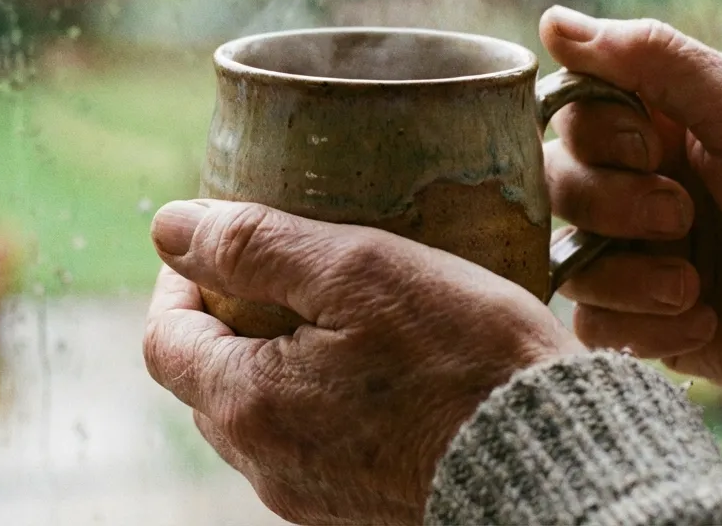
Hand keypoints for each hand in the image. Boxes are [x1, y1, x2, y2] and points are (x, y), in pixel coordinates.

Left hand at [143, 200, 580, 524]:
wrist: (557, 463)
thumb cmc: (466, 360)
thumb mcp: (361, 271)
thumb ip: (256, 245)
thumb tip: (169, 225)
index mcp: (249, 406)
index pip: (164, 339)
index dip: (181, 282)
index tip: (225, 241)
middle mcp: (266, 467)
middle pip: (207, 380)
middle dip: (229, 317)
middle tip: (288, 267)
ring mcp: (311, 497)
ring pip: (258, 415)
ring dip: (275, 359)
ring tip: (340, 312)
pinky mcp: (357, 509)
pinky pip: (309, 446)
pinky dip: (319, 400)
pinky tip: (378, 370)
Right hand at [539, 6, 721, 407]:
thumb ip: (651, 58)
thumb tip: (553, 21)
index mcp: (660, 123)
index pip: (570, 111)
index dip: (595, 131)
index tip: (650, 143)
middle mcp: (638, 184)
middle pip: (556, 184)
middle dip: (613, 204)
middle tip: (683, 213)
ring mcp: (638, 255)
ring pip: (565, 258)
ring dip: (627, 273)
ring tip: (692, 282)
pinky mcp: (644, 321)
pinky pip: (592, 323)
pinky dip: (642, 326)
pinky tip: (704, 316)